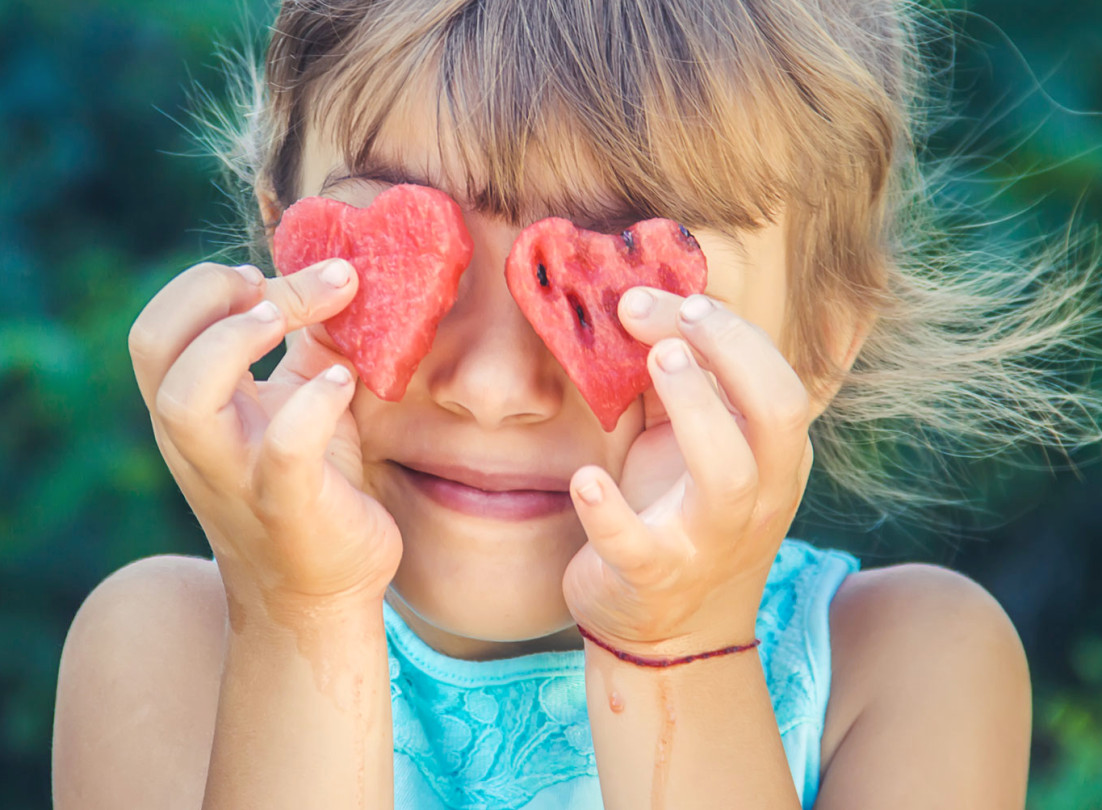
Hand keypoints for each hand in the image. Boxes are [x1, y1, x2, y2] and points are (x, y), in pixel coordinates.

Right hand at [128, 259, 401, 611]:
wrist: (321, 594)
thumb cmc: (314, 484)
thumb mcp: (301, 401)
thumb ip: (306, 346)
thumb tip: (336, 276)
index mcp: (197, 409)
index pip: (162, 328)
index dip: (206, 285)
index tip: (271, 275)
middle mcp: (201, 441)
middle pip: (153, 346)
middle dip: (208, 294)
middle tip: (271, 286)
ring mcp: (238, 476)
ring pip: (186, 399)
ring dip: (233, 342)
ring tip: (283, 320)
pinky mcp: (290, 507)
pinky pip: (284, 450)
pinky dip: (312, 404)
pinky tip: (345, 382)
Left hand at [562, 290, 813, 655]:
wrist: (671, 633)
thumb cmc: (678, 515)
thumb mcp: (688, 446)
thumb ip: (677, 384)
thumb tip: (637, 305)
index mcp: (773, 455)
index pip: (775, 377)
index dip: (731, 330)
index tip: (674, 298)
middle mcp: (758, 495)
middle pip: (777, 411)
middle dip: (731, 351)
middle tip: (676, 317)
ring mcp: (710, 541)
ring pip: (728, 473)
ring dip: (694, 406)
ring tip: (655, 359)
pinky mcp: (655, 578)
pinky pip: (638, 545)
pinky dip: (610, 511)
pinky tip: (586, 479)